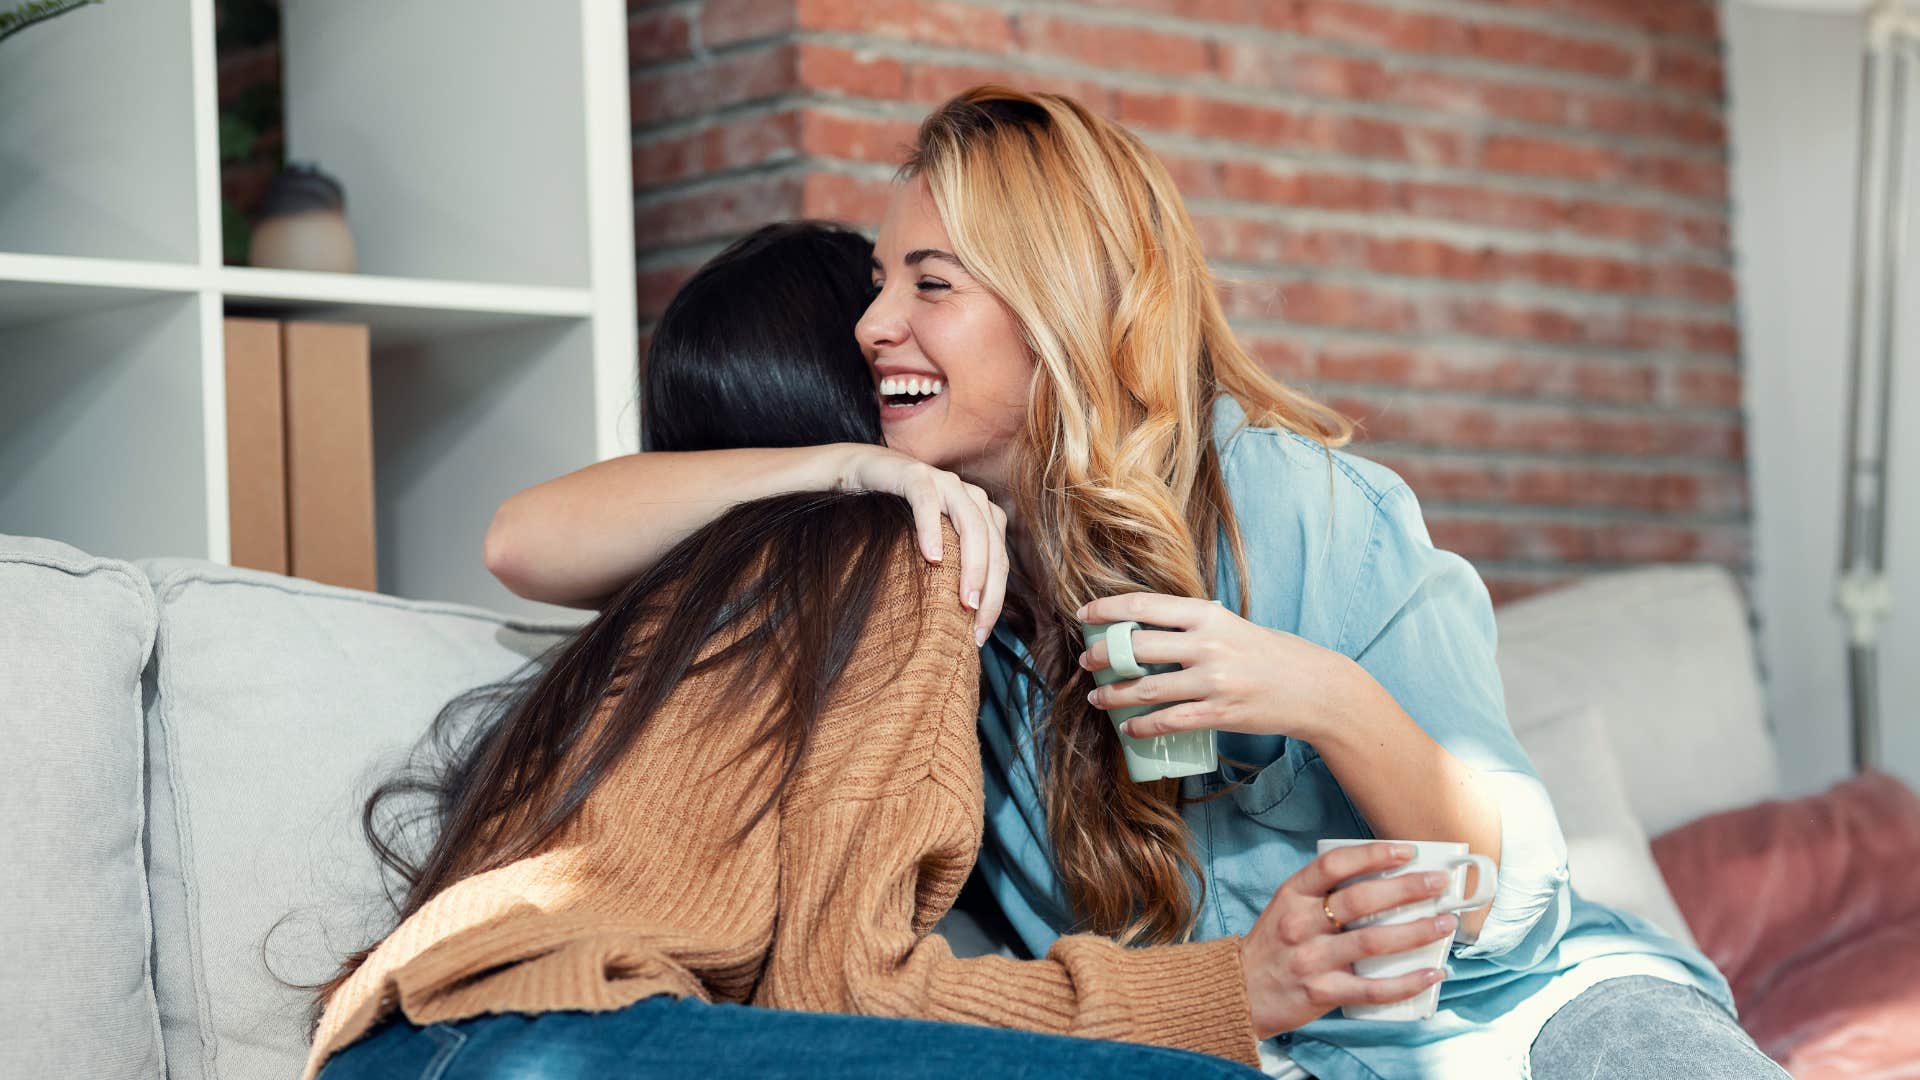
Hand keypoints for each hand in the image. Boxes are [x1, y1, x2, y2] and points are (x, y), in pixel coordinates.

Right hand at [843, 445, 1007, 644]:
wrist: (863, 473)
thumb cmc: (897, 519)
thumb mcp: (931, 546)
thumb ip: (951, 569)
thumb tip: (961, 621)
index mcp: (982, 515)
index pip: (999, 562)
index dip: (996, 600)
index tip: (980, 636)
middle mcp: (970, 497)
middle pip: (992, 546)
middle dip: (990, 589)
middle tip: (977, 625)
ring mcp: (945, 483)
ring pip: (972, 524)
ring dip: (972, 565)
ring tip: (966, 601)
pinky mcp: (916, 474)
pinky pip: (929, 502)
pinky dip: (933, 529)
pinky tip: (932, 557)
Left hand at [1074, 592, 1351, 742]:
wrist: (1315, 688)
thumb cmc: (1272, 654)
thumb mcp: (1233, 625)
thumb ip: (1196, 624)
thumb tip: (1149, 625)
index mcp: (1208, 615)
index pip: (1144, 606)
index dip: (1107, 610)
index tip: (1084, 615)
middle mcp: (1207, 644)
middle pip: (1136, 647)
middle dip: (1102, 655)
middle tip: (1086, 661)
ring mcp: (1213, 680)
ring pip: (1145, 688)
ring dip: (1113, 694)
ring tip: (1097, 696)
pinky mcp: (1219, 713)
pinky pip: (1168, 720)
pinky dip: (1142, 725)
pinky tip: (1128, 728)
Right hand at [1240, 841, 1459, 1038]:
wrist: (1240, 992)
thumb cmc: (1273, 945)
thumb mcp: (1287, 907)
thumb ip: (1324, 894)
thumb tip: (1386, 883)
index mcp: (1292, 895)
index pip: (1334, 865)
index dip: (1373, 854)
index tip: (1406, 851)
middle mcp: (1300, 924)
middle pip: (1361, 900)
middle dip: (1407, 889)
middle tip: (1439, 883)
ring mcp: (1312, 960)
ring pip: (1373, 942)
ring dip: (1416, 931)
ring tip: (1445, 923)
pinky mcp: (1322, 993)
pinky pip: (1373, 989)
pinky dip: (1407, 982)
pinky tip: (1431, 973)